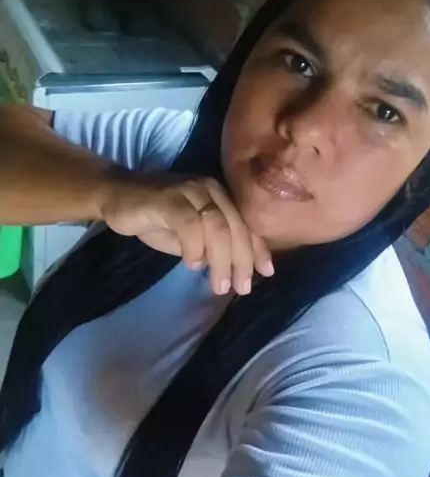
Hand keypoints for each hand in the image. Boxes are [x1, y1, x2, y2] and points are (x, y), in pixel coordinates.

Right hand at [100, 172, 273, 295]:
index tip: (266, 273)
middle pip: (234, 226)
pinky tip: (191, 264)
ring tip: (219, 284)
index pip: (245, 223)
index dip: (257, 249)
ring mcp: (189, 190)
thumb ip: (213, 248)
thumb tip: (237, 271)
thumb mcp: (191, 238)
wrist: (116, 195)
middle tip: (241, 288)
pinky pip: (188, 223)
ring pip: (216, 226)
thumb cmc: (156, 218)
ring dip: (221, 259)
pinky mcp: (167, 198)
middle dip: (241, 261)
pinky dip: (194, 247)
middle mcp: (209, 189)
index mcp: (220, 196)